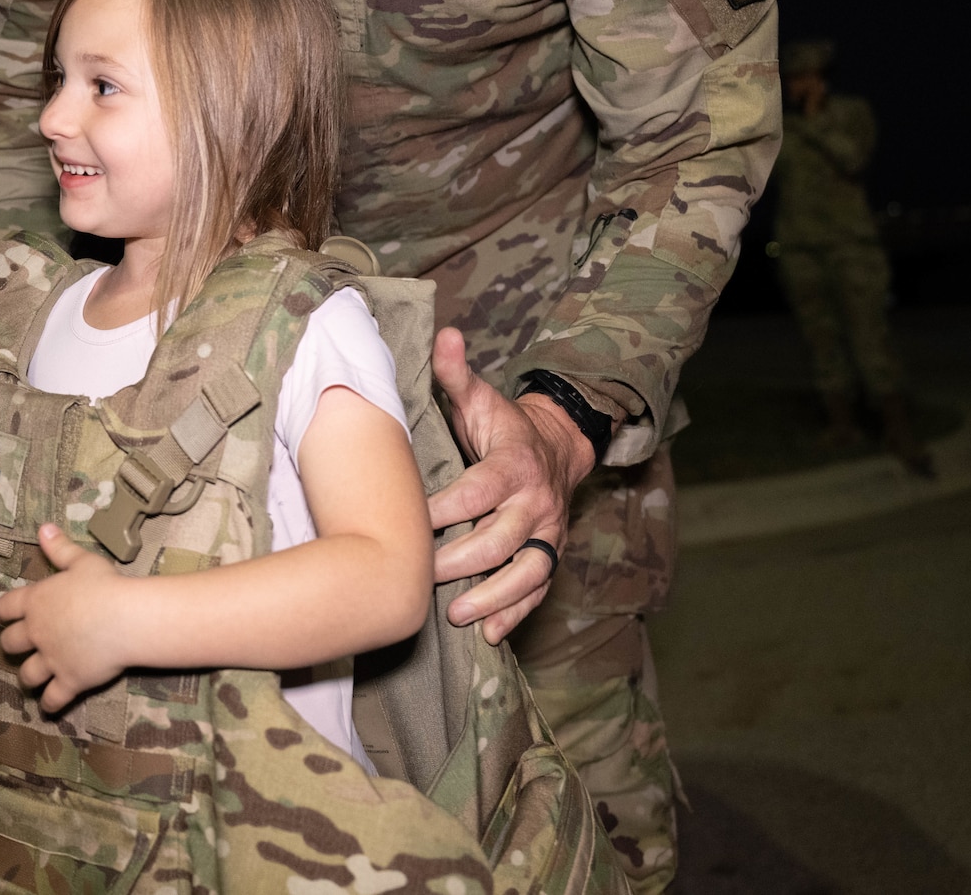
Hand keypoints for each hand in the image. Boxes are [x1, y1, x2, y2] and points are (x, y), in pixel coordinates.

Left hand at [0, 524, 136, 712]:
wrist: (123, 619)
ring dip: (28, 676)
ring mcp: (52, 659)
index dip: (5, 611)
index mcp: (36, 601)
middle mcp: (38, 632)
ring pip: (27, 674)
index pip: (6, 607)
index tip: (7, 614)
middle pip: (11, 644)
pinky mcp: (69, 681)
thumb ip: (60, 548)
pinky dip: (50, 704)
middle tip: (20, 646)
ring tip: (32, 677)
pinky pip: (53, 698)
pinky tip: (49, 706)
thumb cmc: (105, 585)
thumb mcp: (82, 561)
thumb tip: (43, 528)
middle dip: (13, 645)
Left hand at [425, 327, 594, 643]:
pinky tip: (489, 635)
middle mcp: (536, 502)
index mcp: (513, 465)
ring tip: (455, 614)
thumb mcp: (482, 399)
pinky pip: (538, 590)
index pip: (476, 491)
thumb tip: (443, 335)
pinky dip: (515, 614)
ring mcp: (547, 533)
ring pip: (525, 572)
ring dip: (491, 596)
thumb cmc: (506, 427)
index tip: (410, 523)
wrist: (560, 448)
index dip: (444, 509)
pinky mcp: (552, 555)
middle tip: (419, 577)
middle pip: (499, 538)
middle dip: (459, 561)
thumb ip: (456, 374)